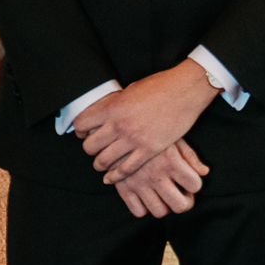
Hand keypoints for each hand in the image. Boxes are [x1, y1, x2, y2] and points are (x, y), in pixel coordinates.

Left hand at [77, 62, 218, 182]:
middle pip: (90, 146)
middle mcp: (119, 125)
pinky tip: (112, 177)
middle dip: (90, 149)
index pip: (81, 124)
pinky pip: (125, 169)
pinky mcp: (148, 150)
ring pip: (103, 160)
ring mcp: (133, 139)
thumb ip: (114, 104)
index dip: (79, 130)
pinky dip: (115, 176)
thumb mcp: (130, 90)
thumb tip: (103, 113)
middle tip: (95, 149)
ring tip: (102, 164)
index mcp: (112, 107)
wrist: (185, 90)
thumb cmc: (160, 86)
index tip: (83, 133)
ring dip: (100, 164)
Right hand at [113, 139, 209, 217]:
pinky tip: (148, 196)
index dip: (195, 184)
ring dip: (166, 206)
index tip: (190, 181)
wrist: (118, 125)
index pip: (194, 185)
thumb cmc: (152, 131)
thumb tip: (205, 172)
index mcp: (170, 161)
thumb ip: (190, 156)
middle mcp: (155, 175)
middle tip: (182, 194)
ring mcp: (139, 184)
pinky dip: (145, 208)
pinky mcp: (124, 188)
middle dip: (185, 202)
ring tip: (166, 195)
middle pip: (179, 206)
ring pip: (160, 212)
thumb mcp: (173, 137)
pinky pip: (138, 211)